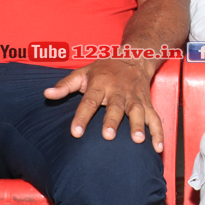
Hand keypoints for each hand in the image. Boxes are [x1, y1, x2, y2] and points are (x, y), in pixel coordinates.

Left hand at [44, 59, 162, 151]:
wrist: (134, 57)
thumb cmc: (105, 69)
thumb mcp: (83, 72)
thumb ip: (65, 85)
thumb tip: (47, 94)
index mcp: (101, 84)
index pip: (89, 101)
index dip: (82, 117)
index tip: (75, 133)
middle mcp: (119, 91)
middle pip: (116, 107)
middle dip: (113, 121)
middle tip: (108, 135)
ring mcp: (135, 98)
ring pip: (138, 111)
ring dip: (138, 125)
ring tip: (138, 140)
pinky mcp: (147, 103)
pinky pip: (155, 118)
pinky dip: (158, 132)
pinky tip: (157, 147)